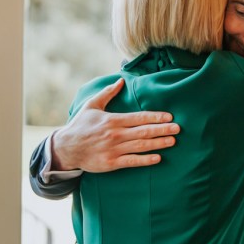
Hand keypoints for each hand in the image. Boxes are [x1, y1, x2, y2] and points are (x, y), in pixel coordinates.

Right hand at [51, 78, 179, 171]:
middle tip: (178, 128)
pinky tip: (158, 158)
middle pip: (143, 132)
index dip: (155, 117)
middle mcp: (115, 134)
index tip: (169, 117)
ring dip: (158, 144)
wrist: (65, 148)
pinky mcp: (111, 162)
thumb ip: (107, 93)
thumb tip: (120, 81)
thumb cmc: (80, 125)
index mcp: (113, 120)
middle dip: (162, 129)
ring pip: (140, 146)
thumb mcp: (91, 105)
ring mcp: (113, 149)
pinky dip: (145, 160)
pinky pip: (131, 161)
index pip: (138, 117)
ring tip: (172, 141)